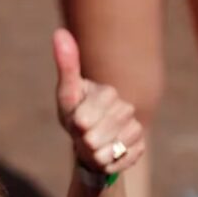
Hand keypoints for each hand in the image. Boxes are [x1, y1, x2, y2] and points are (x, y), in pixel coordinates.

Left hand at [53, 29, 143, 174]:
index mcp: (107, 93)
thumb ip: (67, 66)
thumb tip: (59, 33)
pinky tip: (103, 160)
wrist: (87, 146)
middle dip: (88, 138)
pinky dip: (110, 164)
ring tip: (91, 150)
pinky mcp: (138, 147)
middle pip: (106, 127)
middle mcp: (125, 108)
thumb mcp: (67, 95)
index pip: (99, 104)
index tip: (76, 123)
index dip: (84, 118)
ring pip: (118, 144)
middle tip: (82, 139)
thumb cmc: (75, 116)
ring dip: (98, 152)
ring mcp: (134, 128)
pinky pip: (126, 158)